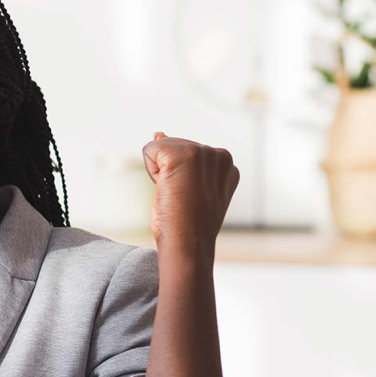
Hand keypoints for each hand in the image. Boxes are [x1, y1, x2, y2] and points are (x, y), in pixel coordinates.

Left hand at [141, 132, 239, 254]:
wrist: (188, 243)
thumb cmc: (186, 224)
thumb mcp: (186, 187)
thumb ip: (179, 159)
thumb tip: (158, 133)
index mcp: (225, 164)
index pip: (186, 155)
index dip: (178, 177)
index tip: (190, 197)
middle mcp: (220, 154)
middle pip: (174, 147)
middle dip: (168, 171)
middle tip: (182, 198)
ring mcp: (204, 152)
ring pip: (162, 147)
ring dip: (161, 172)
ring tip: (177, 195)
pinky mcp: (184, 154)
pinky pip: (150, 149)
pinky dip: (151, 170)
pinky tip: (167, 188)